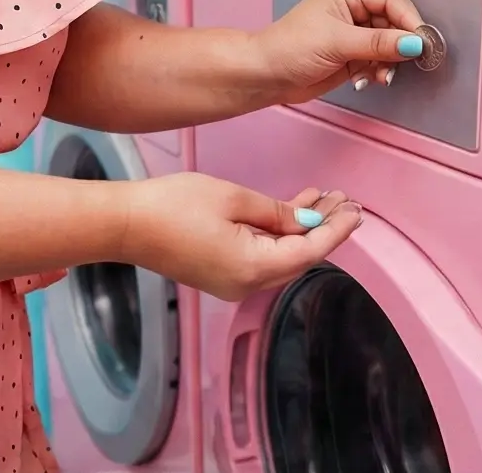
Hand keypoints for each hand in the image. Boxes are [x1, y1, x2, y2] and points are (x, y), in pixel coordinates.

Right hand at [120, 172, 361, 300]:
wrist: (125, 225)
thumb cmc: (173, 206)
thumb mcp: (233, 199)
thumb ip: (275, 211)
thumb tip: (306, 220)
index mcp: (254, 267)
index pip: (310, 251)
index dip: (336, 230)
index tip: (356, 210)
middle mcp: (248, 284)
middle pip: (300, 257)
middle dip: (324, 228)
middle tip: (345, 200)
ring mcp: (233, 283)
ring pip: (282, 256)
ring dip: (302, 228)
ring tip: (324, 197)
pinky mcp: (221, 275)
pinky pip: (262, 257)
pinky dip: (279, 235)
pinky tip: (290, 209)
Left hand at [254, 0, 425, 103]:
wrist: (267, 75)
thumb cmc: (293, 47)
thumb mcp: (339, 42)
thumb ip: (379, 44)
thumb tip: (415, 44)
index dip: (410, 20)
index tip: (422, 43)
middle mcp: (357, 6)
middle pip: (396, 22)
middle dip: (400, 45)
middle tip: (404, 64)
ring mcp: (357, 30)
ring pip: (391, 43)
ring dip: (389, 62)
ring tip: (380, 76)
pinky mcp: (355, 53)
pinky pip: (381, 59)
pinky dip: (379, 70)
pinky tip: (368, 80)